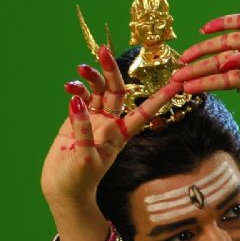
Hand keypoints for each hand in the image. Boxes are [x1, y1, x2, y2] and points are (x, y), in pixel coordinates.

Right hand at [42, 45, 180, 208]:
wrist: (63, 188)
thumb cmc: (79, 179)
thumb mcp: (85, 158)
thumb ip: (83, 130)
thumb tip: (78, 100)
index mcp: (120, 134)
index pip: (144, 112)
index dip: (160, 98)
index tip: (176, 84)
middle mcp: (110, 123)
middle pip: (117, 91)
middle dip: (112, 70)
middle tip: (104, 52)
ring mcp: (94, 119)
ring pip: (98, 90)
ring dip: (92, 76)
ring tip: (81, 69)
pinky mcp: (76, 119)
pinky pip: (79, 97)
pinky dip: (76, 88)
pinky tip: (70, 87)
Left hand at [171, 3, 239, 92]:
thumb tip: (225, 63)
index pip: (227, 79)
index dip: (205, 83)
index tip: (185, 89)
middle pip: (221, 64)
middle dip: (198, 70)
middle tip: (175, 77)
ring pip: (225, 44)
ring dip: (205, 50)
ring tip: (185, 57)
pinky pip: (239, 22)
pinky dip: (222, 24)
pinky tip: (205, 29)